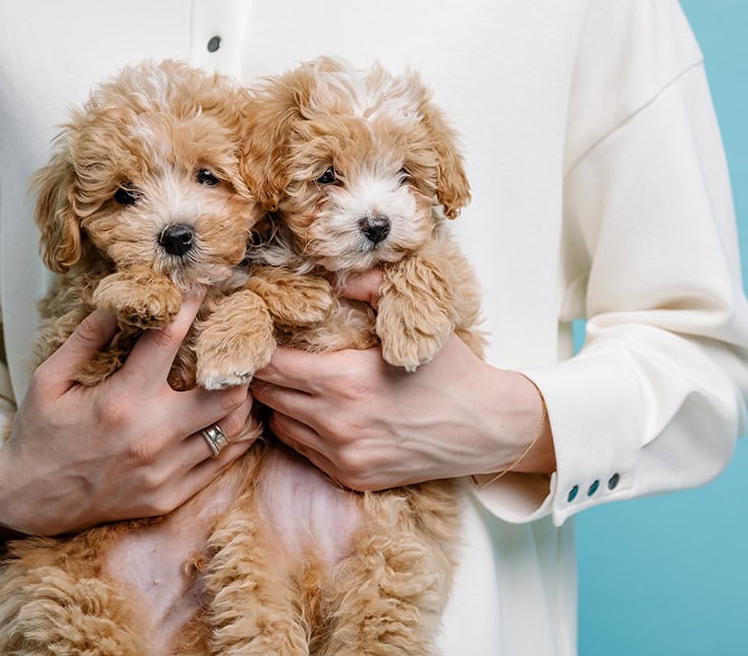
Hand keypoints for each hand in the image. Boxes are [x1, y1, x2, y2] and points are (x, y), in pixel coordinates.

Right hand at [0, 291, 256, 535]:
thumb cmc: (40, 433)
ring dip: (239, 398)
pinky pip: (221, 462)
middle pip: (225, 390)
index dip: (189, 307)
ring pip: (231, 427)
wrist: (30, 502)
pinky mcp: (169, 496)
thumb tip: (122, 301)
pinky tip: (230, 416)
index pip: (169, 340)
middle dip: (234, 362)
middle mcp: (151, 436)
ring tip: (235, 378)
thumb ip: (88, 338)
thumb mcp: (50, 379)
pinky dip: (233, 435)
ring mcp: (164, 470)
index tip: (202, 287)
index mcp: (121, 401)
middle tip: (234, 345)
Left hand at [251, 271, 553, 490]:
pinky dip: (302, 431)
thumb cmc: (450, 372)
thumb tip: (338, 271)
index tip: (263, 338)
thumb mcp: (412, 322)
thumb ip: (371, 287)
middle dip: (265, 376)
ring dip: (281, 405)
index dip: (261, 350)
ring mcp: (342, 455)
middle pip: (268, 397)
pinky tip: (317, 413)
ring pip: (280, 426)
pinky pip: (303, 451)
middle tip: (272, 359)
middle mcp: (335, 423)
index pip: (271, 366)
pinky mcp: (351, 476)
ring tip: (294, 386)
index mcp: (342, 381)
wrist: (486, 429)